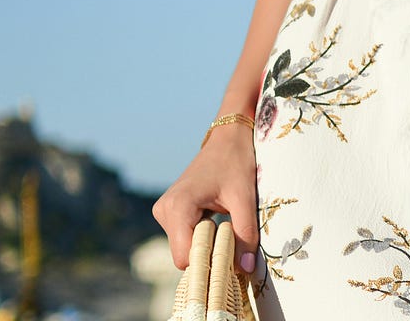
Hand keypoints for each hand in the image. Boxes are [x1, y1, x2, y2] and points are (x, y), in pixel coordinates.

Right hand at [152, 122, 259, 274]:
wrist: (228, 139)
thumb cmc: (237, 162)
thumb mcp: (245, 199)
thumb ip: (246, 234)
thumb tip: (246, 269)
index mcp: (177, 208)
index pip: (185, 257)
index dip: (208, 264)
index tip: (233, 260)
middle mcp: (163, 211)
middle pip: (185, 255)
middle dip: (210, 255)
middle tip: (237, 241)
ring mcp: (164, 212)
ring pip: (186, 248)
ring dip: (209, 245)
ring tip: (229, 224)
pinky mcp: (170, 213)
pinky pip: (187, 238)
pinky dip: (205, 237)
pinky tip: (221, 221)